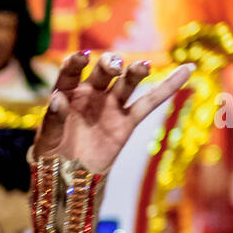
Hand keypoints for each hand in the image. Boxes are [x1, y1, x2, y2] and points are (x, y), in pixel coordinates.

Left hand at [33, 52, 194, 175]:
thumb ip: (53, 119)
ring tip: (143, 66)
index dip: (75, 63)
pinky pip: (149, 103)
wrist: (69, 175)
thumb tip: (57, 98)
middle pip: (102, 73)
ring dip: (135, 73)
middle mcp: (90, 93)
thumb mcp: (46, 139)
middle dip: (109, 66)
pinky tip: (186, 70)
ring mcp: (110, 105)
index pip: (70, 72)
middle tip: (114, 66)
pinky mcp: (127, 121)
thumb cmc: (52, 152)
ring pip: (126, 84)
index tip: (82, 57)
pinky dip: (167, 87)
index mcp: (67, 92)